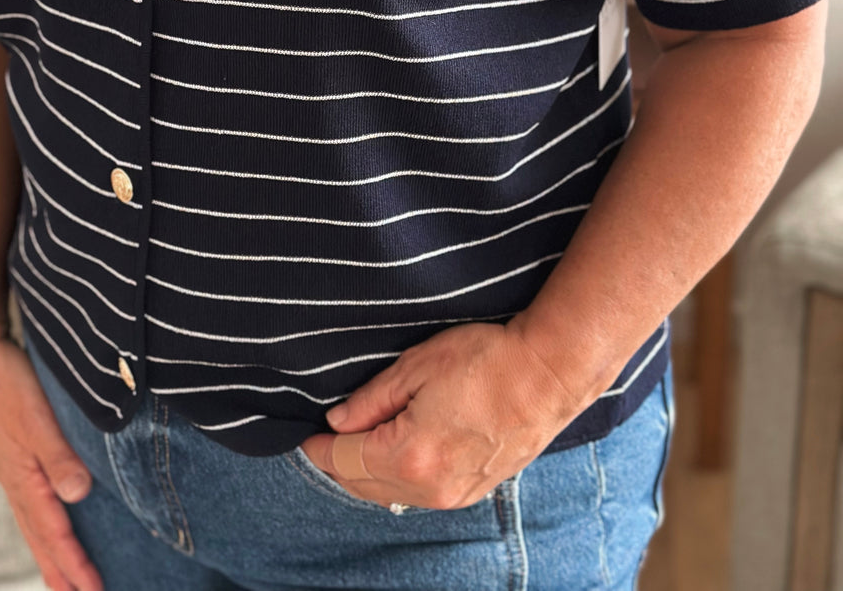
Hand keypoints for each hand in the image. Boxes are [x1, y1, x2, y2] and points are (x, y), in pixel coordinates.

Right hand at [0, 333, 102, 590]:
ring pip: (34, 523)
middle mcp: (16, 480)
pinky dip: (42, 524)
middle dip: (61, 572)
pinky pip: (30, 503)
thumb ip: (58, 455)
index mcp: (23, 477)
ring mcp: (11, 469)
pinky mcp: (12, 454)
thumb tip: (78, 495)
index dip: (75, 564)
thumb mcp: (35, 416)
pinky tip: (50, 519)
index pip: (54, 532)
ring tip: (64, 579)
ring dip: (51, 553)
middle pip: (40, 539)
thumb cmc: (5, 382)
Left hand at [299, 320, 589, 510]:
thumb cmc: (486, 359)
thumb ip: (373, 398)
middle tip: (326, 439)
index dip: (321, 448)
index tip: (307, 437)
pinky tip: (395, 454)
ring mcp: (455, 494)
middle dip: (340, 464)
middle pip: (365, 485)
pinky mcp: (474, 490)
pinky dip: (398, 478)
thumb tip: (339, 420)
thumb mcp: (418, 365)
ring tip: (356, 444)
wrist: (548, 373)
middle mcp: (431, 487)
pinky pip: (420, 493)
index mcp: (410, 455)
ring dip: (369, 473)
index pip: (346, 461)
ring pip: (393, 493)